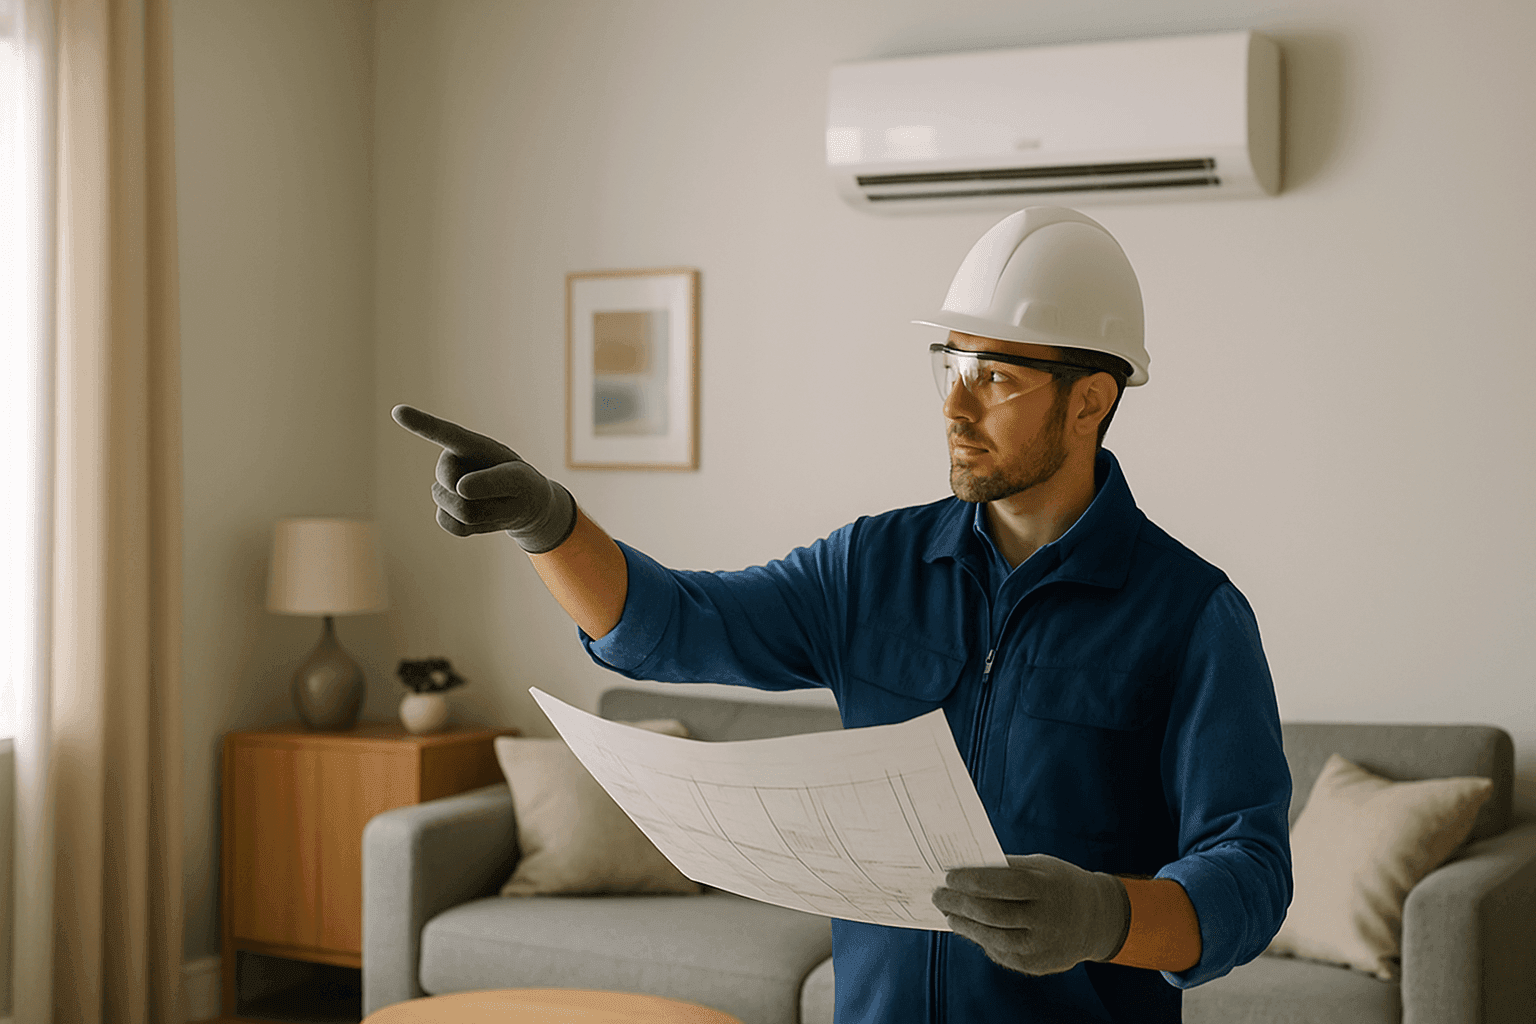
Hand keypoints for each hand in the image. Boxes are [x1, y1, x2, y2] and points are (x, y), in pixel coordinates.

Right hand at [391, 404, 576, 553]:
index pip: (444, 433)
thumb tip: (460, 488)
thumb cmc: (523, 485)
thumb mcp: (521, 480)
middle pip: (451, 484)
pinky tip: (483, 516)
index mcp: (470, 445)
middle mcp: (451, 462)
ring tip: (495, 503)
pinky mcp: (444, 511)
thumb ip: (496, 481)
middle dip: (479, 493)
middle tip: (503, 492)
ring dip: (484, 513)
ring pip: (458, 509)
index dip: (420, 422)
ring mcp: (444, 488)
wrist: (523, 506)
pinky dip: (473, 528)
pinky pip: (452, 525)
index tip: (397, 411)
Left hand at [932, 854, 1130, 976]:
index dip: (972, 881)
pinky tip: (969, 928)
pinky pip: (1002, 953)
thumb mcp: (1041, 867)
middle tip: (938, 896)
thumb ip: (1007, 868)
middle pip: (993, 913)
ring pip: (993, 937)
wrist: (1096, 918)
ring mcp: (1041, 946)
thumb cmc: (1058, 884)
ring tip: (949, 914)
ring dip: (965, 925)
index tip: (948, 877)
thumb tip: (966, 867)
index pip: (1002, 884)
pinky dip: (982, 940)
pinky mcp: (1037, 965)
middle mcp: (1045, 919)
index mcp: (1045, 888)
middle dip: (960, 904)